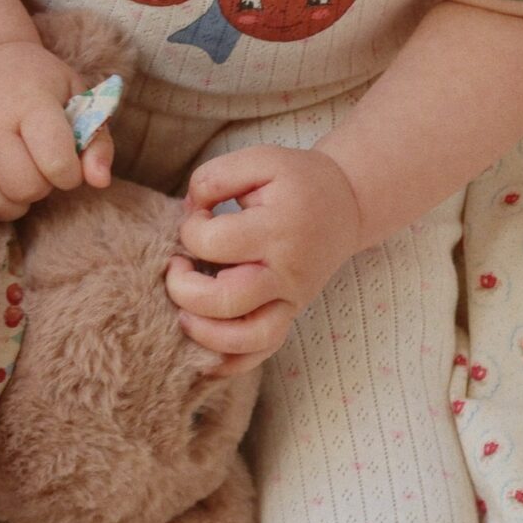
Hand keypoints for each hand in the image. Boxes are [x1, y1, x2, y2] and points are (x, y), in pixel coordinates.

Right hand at [0, 40, 112, 220]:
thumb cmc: (38, 80)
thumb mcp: (76, 95)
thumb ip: (96, 140)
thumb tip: (100, 182)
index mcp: (31, 100)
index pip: (55, 160)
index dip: (70, 174)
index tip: (69, 164)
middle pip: (25, 187)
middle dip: (44, 187)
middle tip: (44, 167)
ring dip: (20, 200)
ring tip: (24, 175)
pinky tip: (5, 180)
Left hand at [165, 145, 361, 365]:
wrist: (346, 205)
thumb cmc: (296, 181)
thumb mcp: (260, 159)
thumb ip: (215, 177)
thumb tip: (188, 212)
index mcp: (278, 229)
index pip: (215, 243)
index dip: (190, 230)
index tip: (197, 217)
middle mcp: (287, 272)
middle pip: (226, 300)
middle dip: (183, 289)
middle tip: (176, 267)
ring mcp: (292, 300)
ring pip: (247, 339)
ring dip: (204, 334)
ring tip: (184, 312)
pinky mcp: (290, 315)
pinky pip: (262, 353)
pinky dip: (230, 362)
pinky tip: (203, 353)